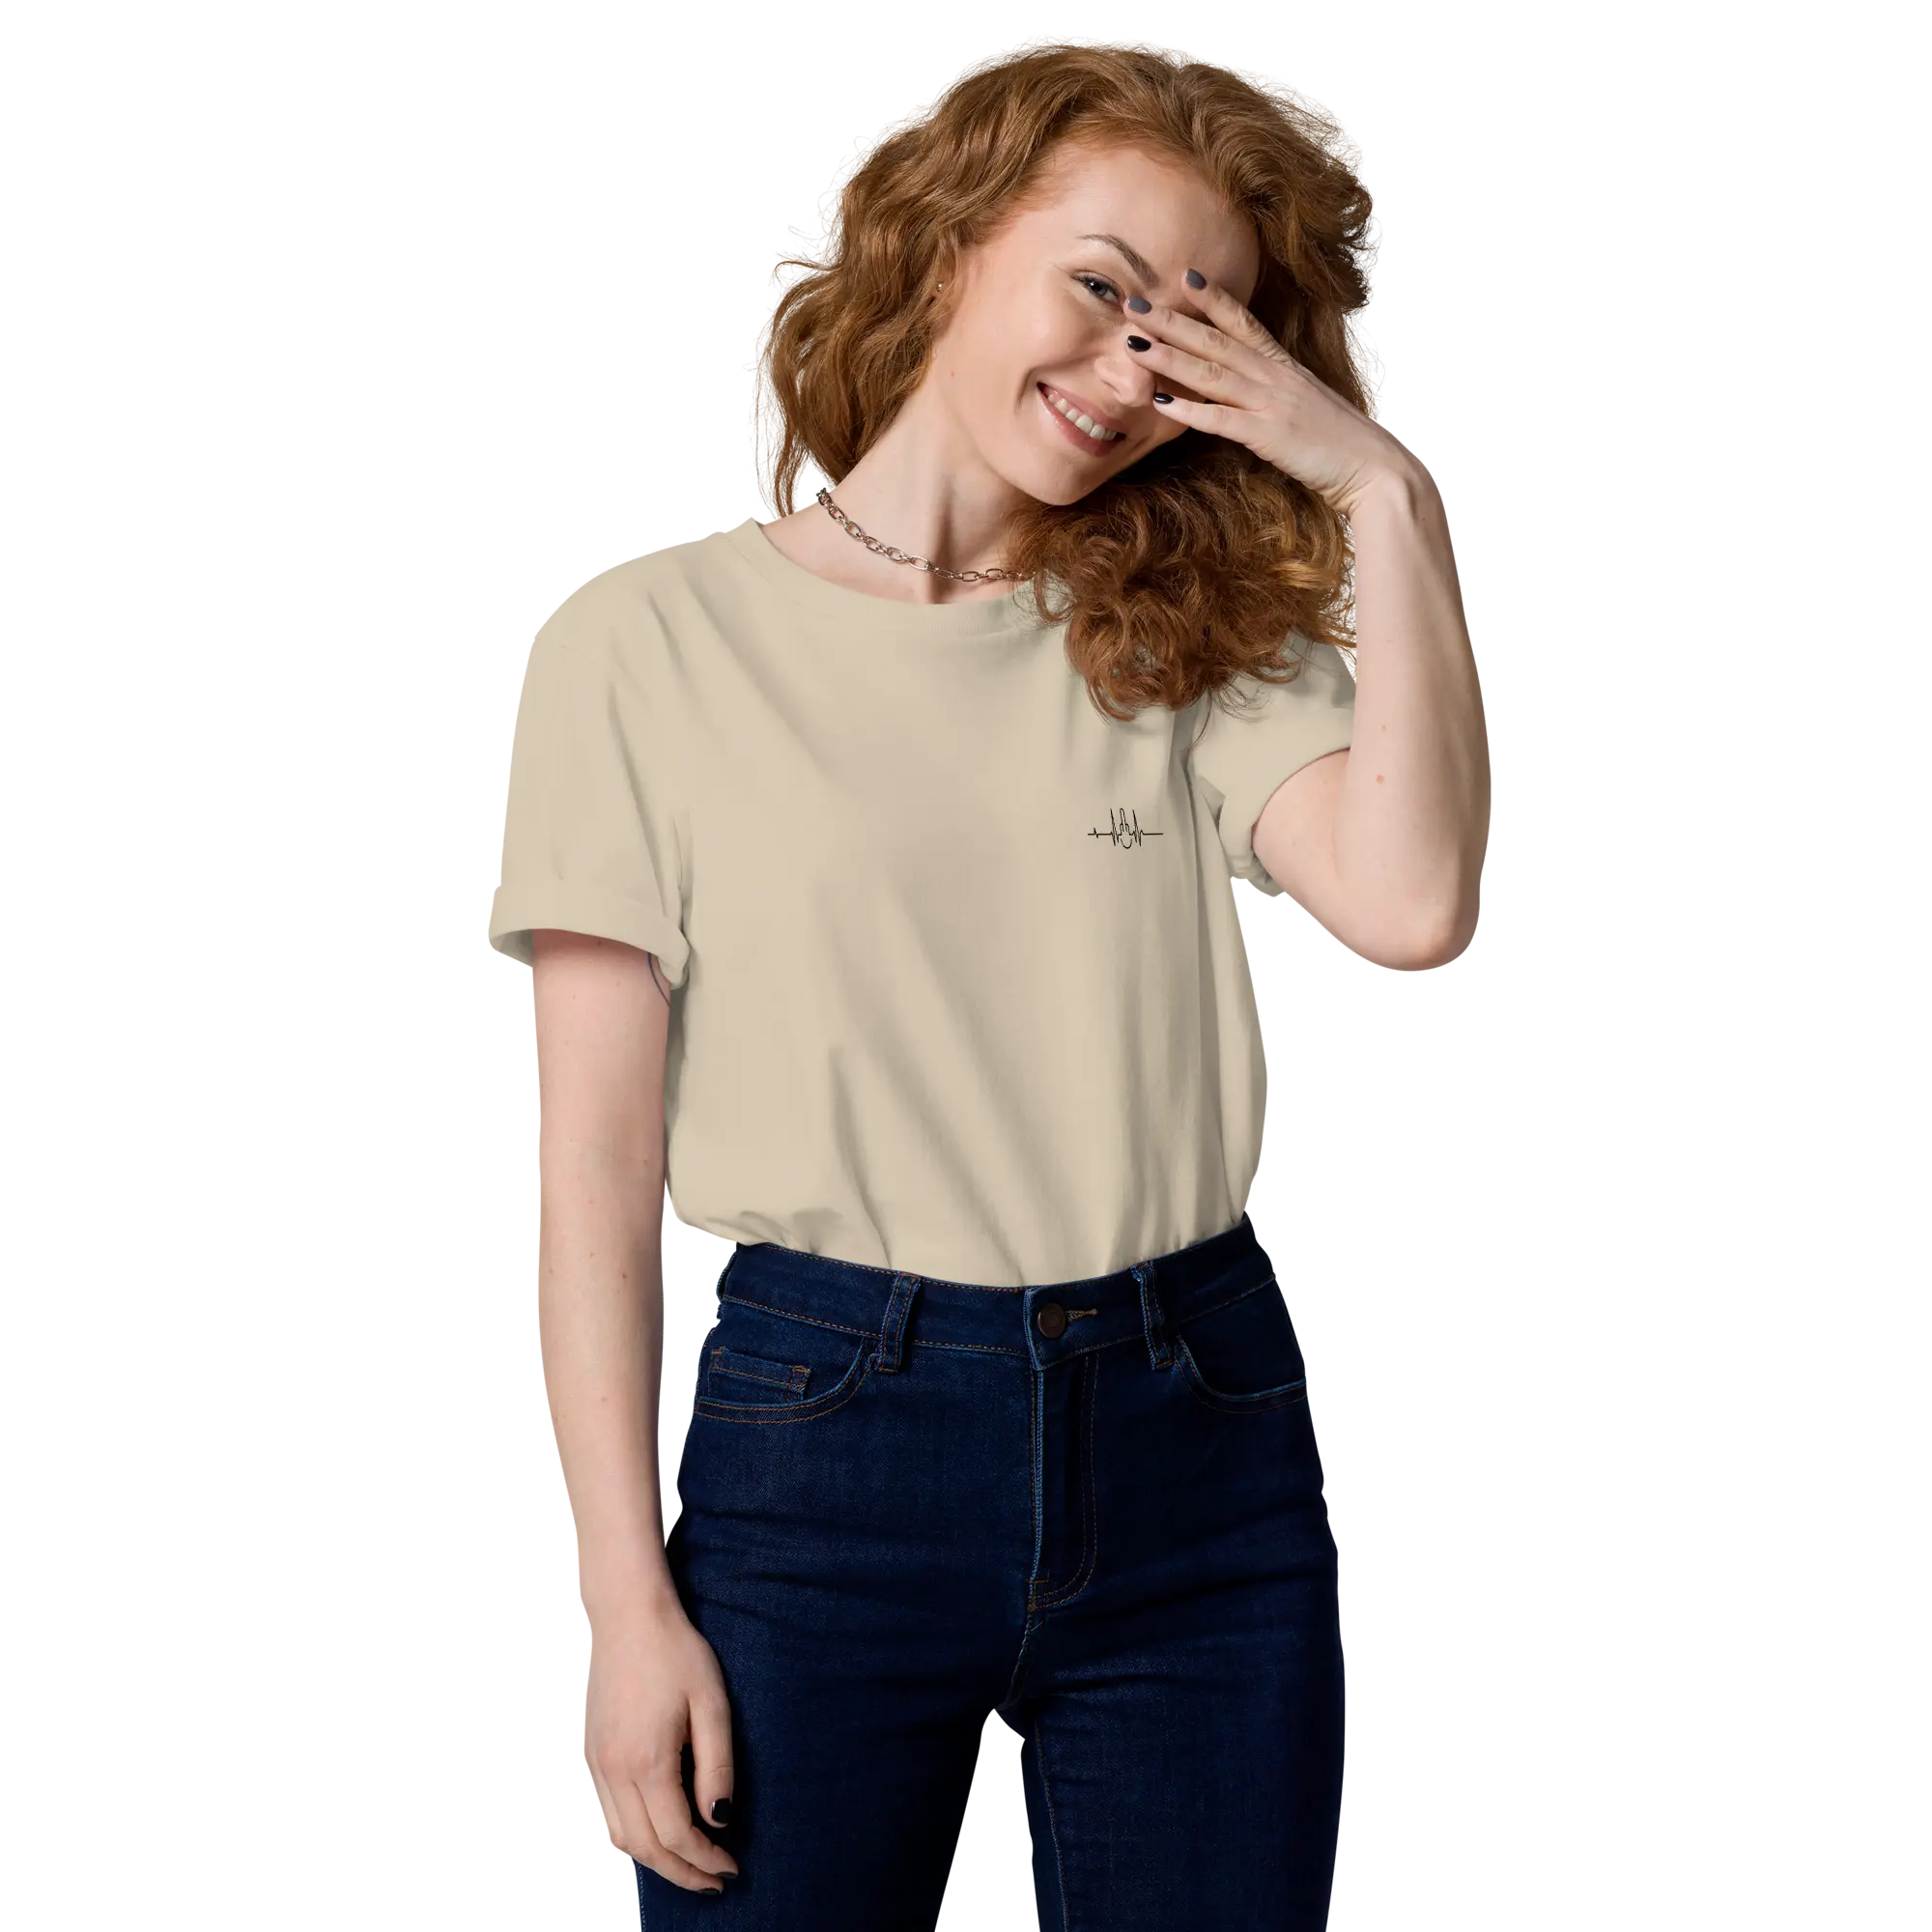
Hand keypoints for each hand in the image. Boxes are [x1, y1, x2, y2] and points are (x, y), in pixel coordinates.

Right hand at [585, 1601, 740, 1894]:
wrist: (628, 1614)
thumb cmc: (676, 1652)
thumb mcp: (712, 1704)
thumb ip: (717, 1767)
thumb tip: (720, 1820)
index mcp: (647, 1761)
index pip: (678, 1835)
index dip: (707, 1860)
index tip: (733, 1868)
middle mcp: (614, 1771)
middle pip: (646, 1848)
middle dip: (682, 1873)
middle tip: (715, 1881)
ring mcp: (596, 1765)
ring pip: (621, 1838)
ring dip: (655, 1860)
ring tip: (691, 1863)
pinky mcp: (591, 1755)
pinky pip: (607, 1815)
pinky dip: (632, 1837)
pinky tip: (658, 1832)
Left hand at [1128, 272, 1418, 517]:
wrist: (1374, 467)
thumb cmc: (1341, 442)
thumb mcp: (1306, 406)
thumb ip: (1277, 393)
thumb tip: (1249, 391)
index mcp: (1284, 366)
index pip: (1244, 323)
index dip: (1213, 299)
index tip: (1184, 277)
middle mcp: (1275, 376)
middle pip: (1215, 341)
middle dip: (1171, 321)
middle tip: (1133, 304)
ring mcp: (1271, 403)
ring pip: (1211, 372)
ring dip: (1168, 357)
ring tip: (1133, 343)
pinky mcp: (1268, 435)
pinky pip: (1220, 420)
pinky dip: (1189, 410)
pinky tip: (1159, 402)